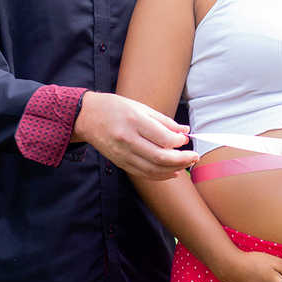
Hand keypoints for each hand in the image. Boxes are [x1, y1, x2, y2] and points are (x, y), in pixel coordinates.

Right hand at [74, 92, 198, 180]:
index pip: (163, 138)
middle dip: (182, 159)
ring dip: (173, 169)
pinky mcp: (119, 162)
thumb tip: (184, 131)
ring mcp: (122, 153)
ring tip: (187, 164)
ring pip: (152, 168)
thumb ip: (164, 120)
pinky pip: (143, 173)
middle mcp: (128, 139)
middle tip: (194, 156)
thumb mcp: (140, 107)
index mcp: (134, 121)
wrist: (87, 116)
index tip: (185, 139)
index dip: (179, 142)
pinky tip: (172, 172)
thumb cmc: (115, 107)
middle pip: (160, 156)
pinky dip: (160, 175)